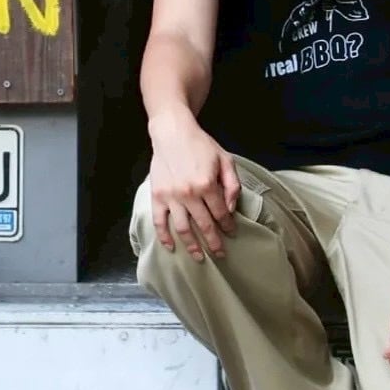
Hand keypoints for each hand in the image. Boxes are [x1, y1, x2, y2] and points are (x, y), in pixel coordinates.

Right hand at [148, 112, 240, 261]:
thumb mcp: (224, 159)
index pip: (221, 213)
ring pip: (183, 229)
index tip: (232, 233)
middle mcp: (188, 194)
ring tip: (199, 257)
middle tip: (220, 254)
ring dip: (192, 246)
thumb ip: (231, 185)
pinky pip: (159, 222)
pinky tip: (171, 247)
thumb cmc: (200, 145)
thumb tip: (231, 209)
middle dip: (214, 242)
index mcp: (206, 185)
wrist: (172, 132)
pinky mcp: (157, 197)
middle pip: (204, 226)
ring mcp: (171, 197)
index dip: (228, 226)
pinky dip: (164, 237)